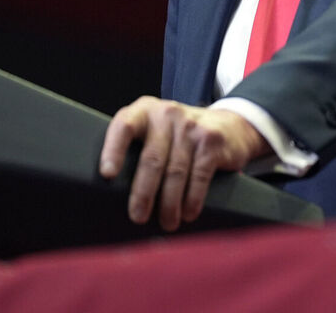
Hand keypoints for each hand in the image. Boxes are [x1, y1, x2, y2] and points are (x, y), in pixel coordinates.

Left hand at [99, 96, 270, 230]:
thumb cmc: (179, 137)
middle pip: (151, 158)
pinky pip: (198, 175)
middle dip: (143, 193)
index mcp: (143, 112)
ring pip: (175, 171)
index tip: (107, 175)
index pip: (123, 127)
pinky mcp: (211, 140)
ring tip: (167, 222)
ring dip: (170, 203)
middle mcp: (167, 114)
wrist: (228, 124)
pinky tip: (188, 213)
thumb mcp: (155, 132)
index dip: (113, 151)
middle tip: (138, 217)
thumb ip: (137, 149)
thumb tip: (115, 194)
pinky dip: (192, 199)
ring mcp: (191, 126)